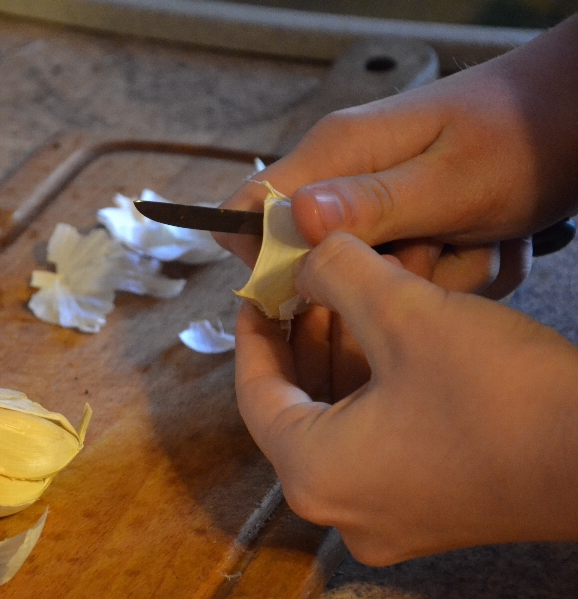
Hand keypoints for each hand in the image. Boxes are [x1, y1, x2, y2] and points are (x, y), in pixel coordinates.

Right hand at [217, 14, 577, 298]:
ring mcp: (378, 201)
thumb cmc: (522, 135)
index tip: (319, 290)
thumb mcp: (451, 180)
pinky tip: (489, 244)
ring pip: (372, 274)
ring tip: (478, 242)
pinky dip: (455, 274)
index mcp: (338, 154)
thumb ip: (371, 204)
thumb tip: (292, 220)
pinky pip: (411, 274)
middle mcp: (346, 178)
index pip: (249, 210)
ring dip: (432, 276)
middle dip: (380, 277)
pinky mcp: (409, 221)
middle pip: (316, 258)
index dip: (265, 260)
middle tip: (440, 252)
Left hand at [237, 233, 577, 564]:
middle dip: (307, 337)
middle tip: (310, 284)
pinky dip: (377, 386)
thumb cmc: (502, 393)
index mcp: (315, 474)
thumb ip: (336, 274)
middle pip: (299, 408)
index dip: (254, 333)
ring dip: (346, 355)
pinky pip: (378, 440)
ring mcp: (390, 517)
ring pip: (342, 421)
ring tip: (355, 294)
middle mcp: (342, 510)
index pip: (256, 394)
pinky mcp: (431, 510)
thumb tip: (307, 258)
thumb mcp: (404, 312)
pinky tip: (393, 333)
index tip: (257, 292)